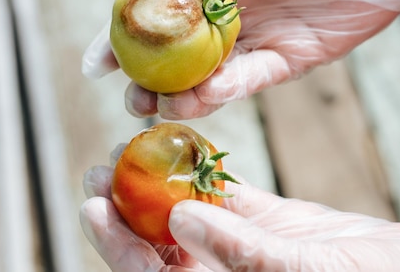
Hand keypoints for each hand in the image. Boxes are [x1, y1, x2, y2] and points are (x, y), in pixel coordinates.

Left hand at [79, 164, 399, 270]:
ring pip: (188, 213)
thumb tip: (181, 223)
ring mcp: (245, 242)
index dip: (118, 244)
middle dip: (127, 208)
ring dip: (159, 183)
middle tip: (98, 167)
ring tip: (132, 143)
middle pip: (158, 243)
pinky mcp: (270, 220)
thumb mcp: (308, 270)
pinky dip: (206, 169)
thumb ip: (245, 251)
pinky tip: (187, 140)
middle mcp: (223, 269)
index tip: (91, 204)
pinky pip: (228, 193)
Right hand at [82, 0, 399, 118]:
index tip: (97, 62)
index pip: (156, 11)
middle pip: (176, 54)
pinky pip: (252, 78)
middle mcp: (227, 13)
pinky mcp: (289, 58)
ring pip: (210, 75)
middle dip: (148, 79)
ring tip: (157, 107)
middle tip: (129, 97)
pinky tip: (202, 97)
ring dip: (182, 94)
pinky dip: (227, 90)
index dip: (123, 36)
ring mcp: (257, 38)